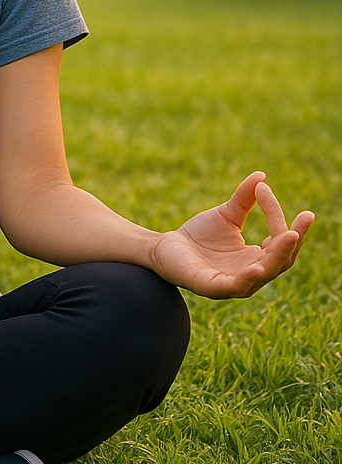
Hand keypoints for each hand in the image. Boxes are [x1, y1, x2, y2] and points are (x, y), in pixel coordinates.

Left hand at [150, 172, 313, 298]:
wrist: (166, 247)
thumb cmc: (200, 235)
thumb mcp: (226, 215)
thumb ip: (244, 199)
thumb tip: (261, 175)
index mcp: (258, 258)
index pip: (280, 242)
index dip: (278, 218)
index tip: (265, 189)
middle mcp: (252, 275)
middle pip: (280, 261)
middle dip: (290, 243)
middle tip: (298, 226)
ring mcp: (234, 284)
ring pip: (263, 275)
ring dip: (275, 259)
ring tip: (287, 238)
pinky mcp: (211, 287)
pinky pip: (233, 286)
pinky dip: (245, 279)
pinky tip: (254, 268)